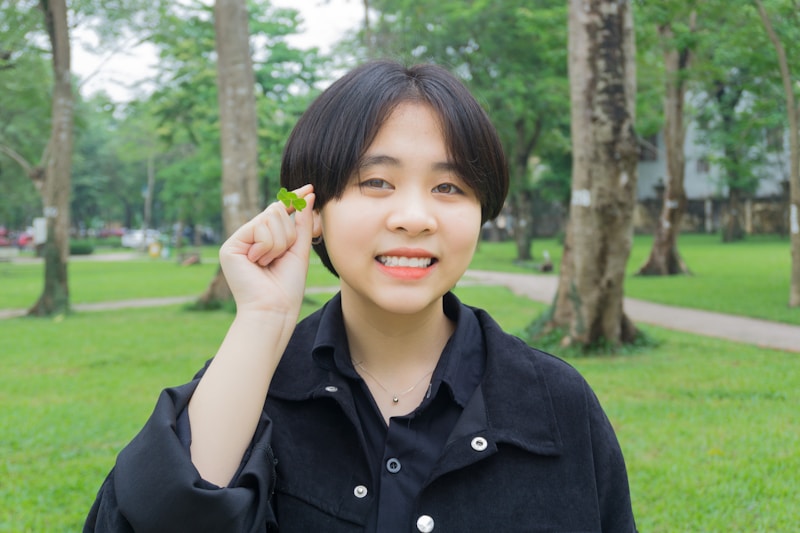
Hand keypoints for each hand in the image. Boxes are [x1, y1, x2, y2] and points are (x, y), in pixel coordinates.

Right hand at [219, 184, 315, 313]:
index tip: (310, 188)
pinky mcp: (230, 246)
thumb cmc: (288, 286)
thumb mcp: (299, 250)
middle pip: (275, 211)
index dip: (294, 199)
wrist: (274, 309)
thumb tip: (309, 195)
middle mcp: (250, 237)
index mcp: (265, 239)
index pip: (279, 212)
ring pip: (270, 217)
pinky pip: (259, 228)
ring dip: (278, 242)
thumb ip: (302, 223)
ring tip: (269, 263)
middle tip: (280, 257)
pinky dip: (267, 246)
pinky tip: (258, 263)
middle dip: (287, 233)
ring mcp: (239, 241)